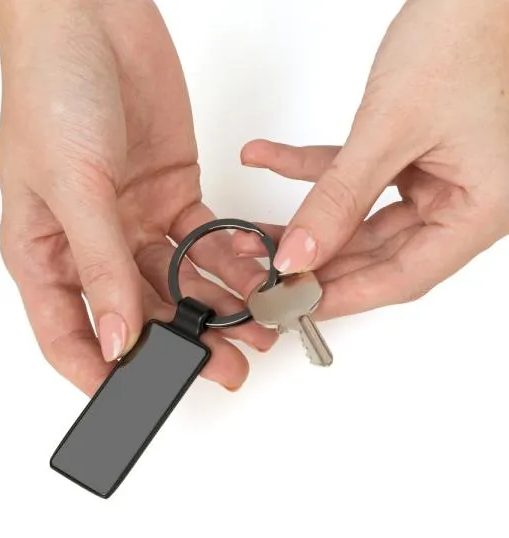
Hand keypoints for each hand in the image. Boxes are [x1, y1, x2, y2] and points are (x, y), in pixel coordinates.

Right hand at [0, 0, 274, 394]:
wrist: (90, 17)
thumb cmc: (52, 89)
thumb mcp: (72, 184)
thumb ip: (99, 265)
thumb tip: (117, 337)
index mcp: (44, 250)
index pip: (66, 332)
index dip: (99, 371)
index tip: (139, 397)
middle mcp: (90, 244)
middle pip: (138, 314)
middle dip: (182, 343)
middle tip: (225, 366)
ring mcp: (134, 222)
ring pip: (178, 282)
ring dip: (217, 306)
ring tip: (257, 329)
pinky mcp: (172, 196)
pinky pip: (204, 241)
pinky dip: (229, 260)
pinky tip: (254, 277)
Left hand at [233, 0, 508, 319]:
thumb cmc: (467, 33)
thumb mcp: (390, 129)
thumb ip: (339, 199)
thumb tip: (299, 255)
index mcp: (480, 210)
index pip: (402, 277)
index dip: (343, 296)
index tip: (294, 306)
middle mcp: (462, 202)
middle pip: (377, 254)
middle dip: (316, 261)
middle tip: (265, 273)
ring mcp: (437, 180)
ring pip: (361, 220)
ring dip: (308, 221)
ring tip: (254, 229)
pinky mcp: (412, 155)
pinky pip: (357, 176)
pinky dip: (314, 171)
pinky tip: (270, 160)